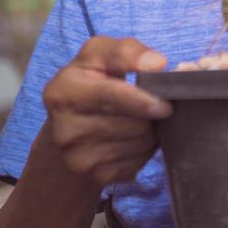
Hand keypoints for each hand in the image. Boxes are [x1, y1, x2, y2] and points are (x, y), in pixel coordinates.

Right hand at [43, 36, 172, 186]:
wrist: (72, 119)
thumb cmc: (93, 77)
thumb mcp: (101, 53)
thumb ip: (128, 51)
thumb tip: (157, 64)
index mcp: (62, 91)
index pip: (109, 96)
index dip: (141, 100)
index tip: (165, 104)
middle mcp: (64, 129)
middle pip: (128, 125)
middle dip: (151, 115)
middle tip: (159, 104)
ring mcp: (77, 157)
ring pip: (136, 145)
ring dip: (151, 132)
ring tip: (146, 118)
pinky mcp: (94, 175)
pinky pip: (136, 164)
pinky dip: (145, 150)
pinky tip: (137, 136)